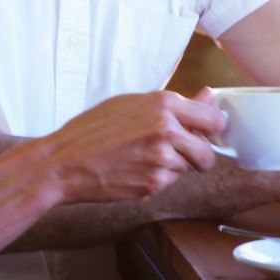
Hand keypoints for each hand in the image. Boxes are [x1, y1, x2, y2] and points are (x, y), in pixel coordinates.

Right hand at [41, 89, 224, 202]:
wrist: (64, 161)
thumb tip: (208, 97)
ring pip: (187, 168)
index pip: (215, 120)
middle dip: (196, 157)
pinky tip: (134, 170)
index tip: (202, 135)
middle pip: (208, 152)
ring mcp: (161, 157)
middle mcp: (167, 128)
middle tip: (174, 153)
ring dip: (172, 167)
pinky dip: (157, 180)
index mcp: (163, 103)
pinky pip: (169, 182)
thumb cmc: (93, 130)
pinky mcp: (154, 182)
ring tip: (142, 158)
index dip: (210, 131)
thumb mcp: (132, 104)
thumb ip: (175, 104)